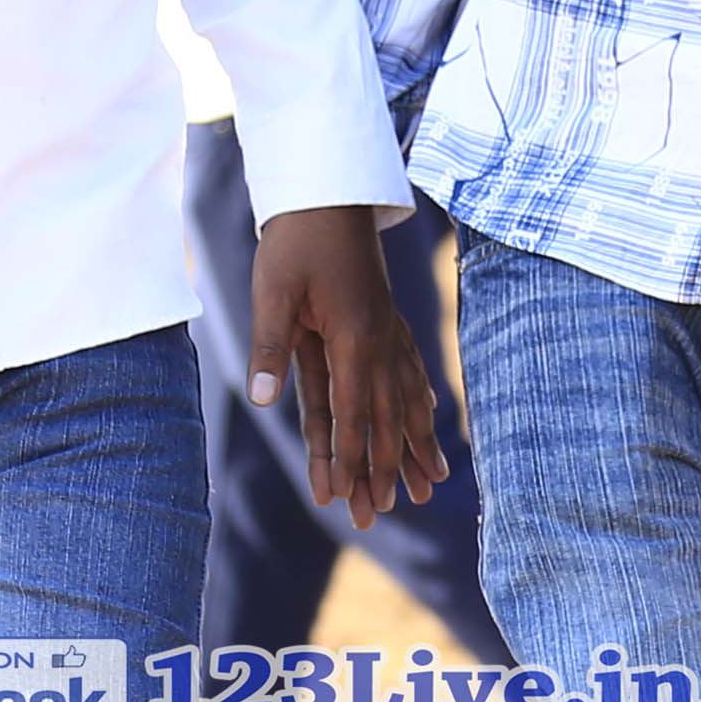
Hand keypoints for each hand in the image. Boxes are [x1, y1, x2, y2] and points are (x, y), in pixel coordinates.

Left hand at [249, 206, 445, 522]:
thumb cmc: (296, 238)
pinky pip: (407, 369)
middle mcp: (379, 340)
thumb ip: (273, 345)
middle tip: (382, 512)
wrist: (328, 189)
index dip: (352, 461)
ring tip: (431, 484)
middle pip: (385, 417)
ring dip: (414, 444)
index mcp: (354, 337)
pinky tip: (428, 416)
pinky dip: (418, 399)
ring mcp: (387, 330)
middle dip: (384, 469)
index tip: (350, 500)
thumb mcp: (273, 290)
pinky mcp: (382, 319)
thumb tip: (269, 399)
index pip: (354, 413)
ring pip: (404, 399)